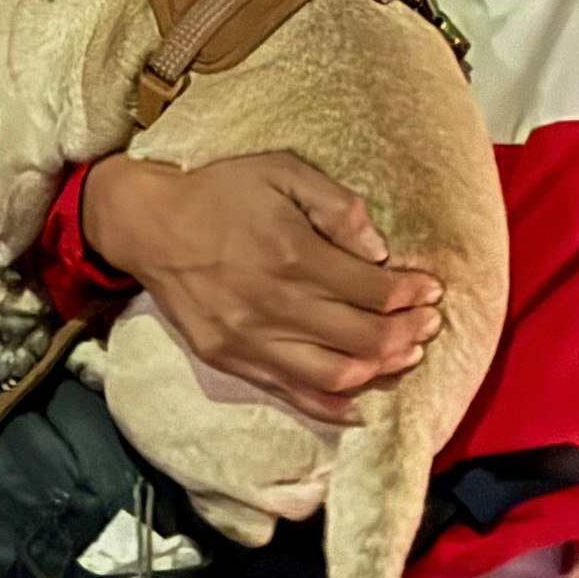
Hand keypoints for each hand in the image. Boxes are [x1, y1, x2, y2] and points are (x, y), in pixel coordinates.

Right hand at [77, 151, 443, 426]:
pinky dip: (332, 405)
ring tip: (403, 355)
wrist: (147, 224)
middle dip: (409, 333)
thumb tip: (378, 251)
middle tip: (428, 323)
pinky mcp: (230, 358)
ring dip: (381, 369)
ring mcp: (251, 339)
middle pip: (366, 338)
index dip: (414, 294)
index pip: (376, 290)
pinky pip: (292, 393)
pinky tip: (360, 402)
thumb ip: (336, 206)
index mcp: (293, 254)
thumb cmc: (218, 192)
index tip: (431, 291)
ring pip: (337, 374)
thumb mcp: (281, 171)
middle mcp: (276, 304)